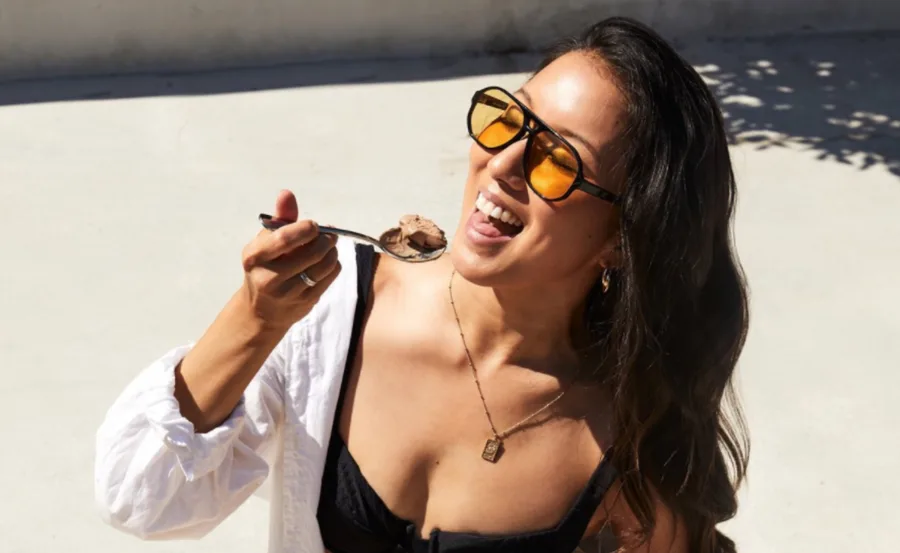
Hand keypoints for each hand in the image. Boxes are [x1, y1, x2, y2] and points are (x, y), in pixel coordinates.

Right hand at [238, 190, 340, 329]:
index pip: (284, 239)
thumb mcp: (265, 242)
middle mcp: (268, 277)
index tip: (314, 225)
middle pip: (311, 253)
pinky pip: (329, 277)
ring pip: (324, 266)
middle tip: (329, 233)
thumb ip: (280, 219)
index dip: (305, 229)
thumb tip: (287, 194)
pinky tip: (327, 261)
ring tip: (329, 245)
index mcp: (254, 257)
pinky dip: (333, 265)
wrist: (261, 310)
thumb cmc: (265, 266)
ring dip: (332, 251)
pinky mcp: (305, 303)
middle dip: (325, 239)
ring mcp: (288, 293)